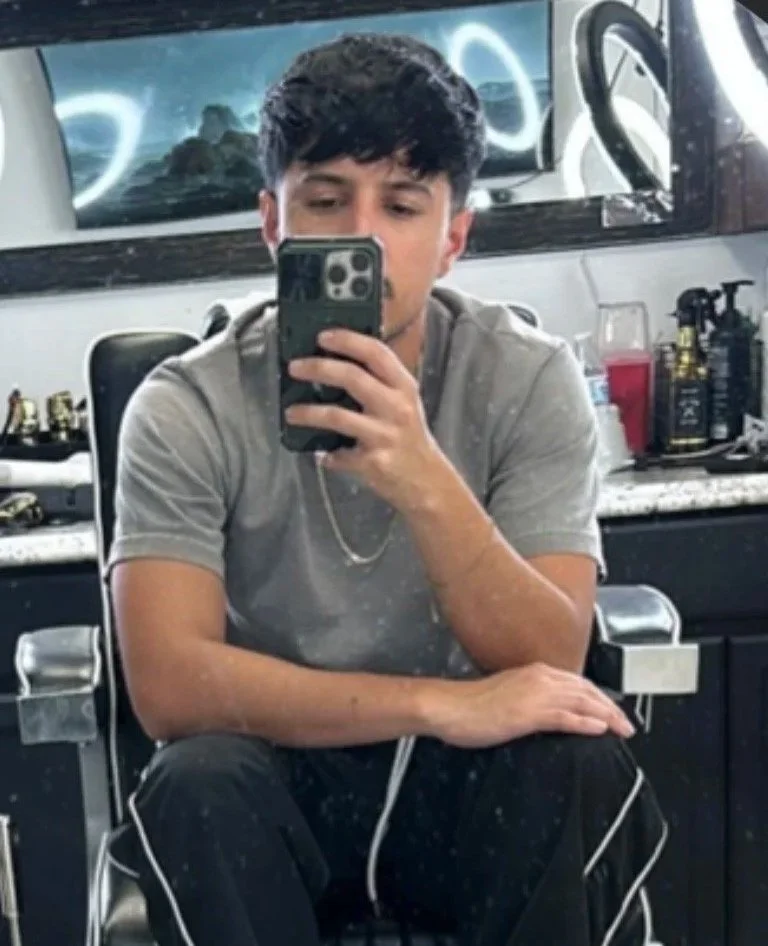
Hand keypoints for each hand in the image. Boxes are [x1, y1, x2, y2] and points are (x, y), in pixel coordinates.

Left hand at [284, 329, 444, 510]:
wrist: (427, 481)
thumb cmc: (409, 437)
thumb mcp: (403, 402)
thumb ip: (379, 382)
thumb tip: (334, 363)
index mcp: (404, 387)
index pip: (376, 353)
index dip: (347, 340)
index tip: (322, 336)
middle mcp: (397, 408)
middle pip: (352, 377)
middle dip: (318, 368)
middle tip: (295, 367)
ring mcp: (385, 436)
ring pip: (337, 416)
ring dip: (307, 413)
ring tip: (290, 412)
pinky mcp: (373, 462)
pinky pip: (338, 455)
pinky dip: (327, 455)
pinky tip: (324, 455)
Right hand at [425, 663, 635, 748]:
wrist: (448, 707)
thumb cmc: (470, 705)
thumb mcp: (507, 696)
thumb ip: (529, 699)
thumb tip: (545, 713)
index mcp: (534, 672)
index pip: (577, 682)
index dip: (599, 697)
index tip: (612, 710)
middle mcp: (539, 678)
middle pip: (586, 690)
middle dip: (610, 706)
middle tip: (627, 724)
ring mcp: (534, 694)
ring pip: (582, 702)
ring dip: (606, 715)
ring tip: (623, 728)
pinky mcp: (528, 713)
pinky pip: (564, 717)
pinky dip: (585, 722)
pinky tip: (599, 729)